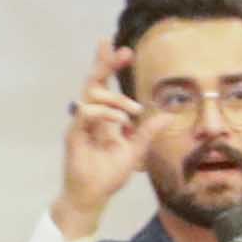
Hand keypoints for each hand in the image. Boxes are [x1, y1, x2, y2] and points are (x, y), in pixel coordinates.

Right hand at [54, 46, 142, 234]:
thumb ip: (148, 132)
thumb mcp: (136, 149)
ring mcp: (79, 123)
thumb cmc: (109, 172)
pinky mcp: (73, 133)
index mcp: (103, 115)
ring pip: (91, 96)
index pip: (104, 84)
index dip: (108, 64)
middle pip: (93, 82)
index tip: (120, 47)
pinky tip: (121, 121)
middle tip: (123, 51)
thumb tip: (168, 115)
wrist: (94, 194)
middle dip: (106, 64)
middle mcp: (89, 115)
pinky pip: (86, 114)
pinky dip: (104, 113)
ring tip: (134, 112)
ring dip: (115, 98)